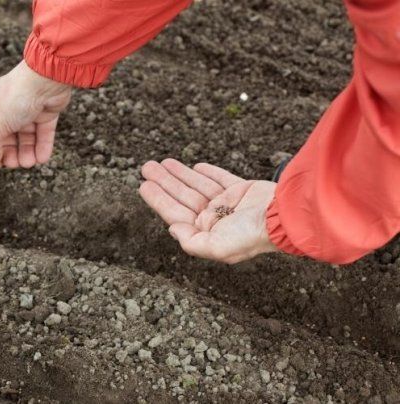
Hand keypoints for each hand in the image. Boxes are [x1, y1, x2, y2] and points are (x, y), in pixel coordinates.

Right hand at [0, 61, 71, 169]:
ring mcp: (28, 109)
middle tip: (14, 164)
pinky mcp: (46, 112)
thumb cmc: (18, 95)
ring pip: (25, 137)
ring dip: (26, 152)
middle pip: (4, 137)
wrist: (47, 78)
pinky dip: (42, 147)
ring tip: (29, 163)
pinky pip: (42, 134)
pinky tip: (42, 158)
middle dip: (9, 153)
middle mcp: (7, 107)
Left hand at [139, 159, 277, 263]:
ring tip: (162, 162)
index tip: (144, 185)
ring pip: (197, 186)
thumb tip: (172, 229)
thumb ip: (192, 242)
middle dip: (164, 182)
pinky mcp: (243, 190)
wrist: (285, 217)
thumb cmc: (251, 235)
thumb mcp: (217, 248)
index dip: (158, 199)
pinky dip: (207, 172)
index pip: (176, 213)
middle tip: (146, 167)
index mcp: (207, 233)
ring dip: (179, 174)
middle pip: (183, 197)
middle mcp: (216, 219)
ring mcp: (229, 204)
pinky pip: (220, 179)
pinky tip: (194, 167)